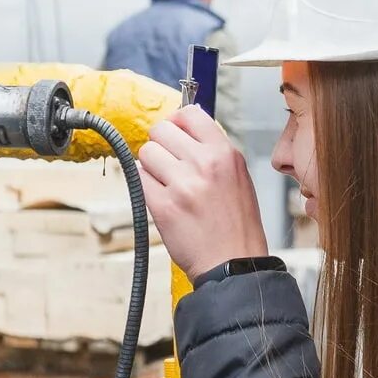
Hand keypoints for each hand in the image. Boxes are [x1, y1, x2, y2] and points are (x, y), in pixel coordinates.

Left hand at [135, 104, 269, 278]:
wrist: (232, 263)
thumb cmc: (236, 225)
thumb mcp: (238, 177)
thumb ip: (212, 152)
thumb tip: (183, 130)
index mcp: (225, 154)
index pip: (189, 114)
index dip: (176, 122)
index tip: (175, 133)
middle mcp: (204, 164)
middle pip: (161, 130)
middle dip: (161, 145)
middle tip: (168, 164)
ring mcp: (182, 184)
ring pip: (146, 153)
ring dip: (151, 167)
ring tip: (168, 185)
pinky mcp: (163, 205)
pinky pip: (139, 179)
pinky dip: (146, 187)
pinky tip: (162, 200)